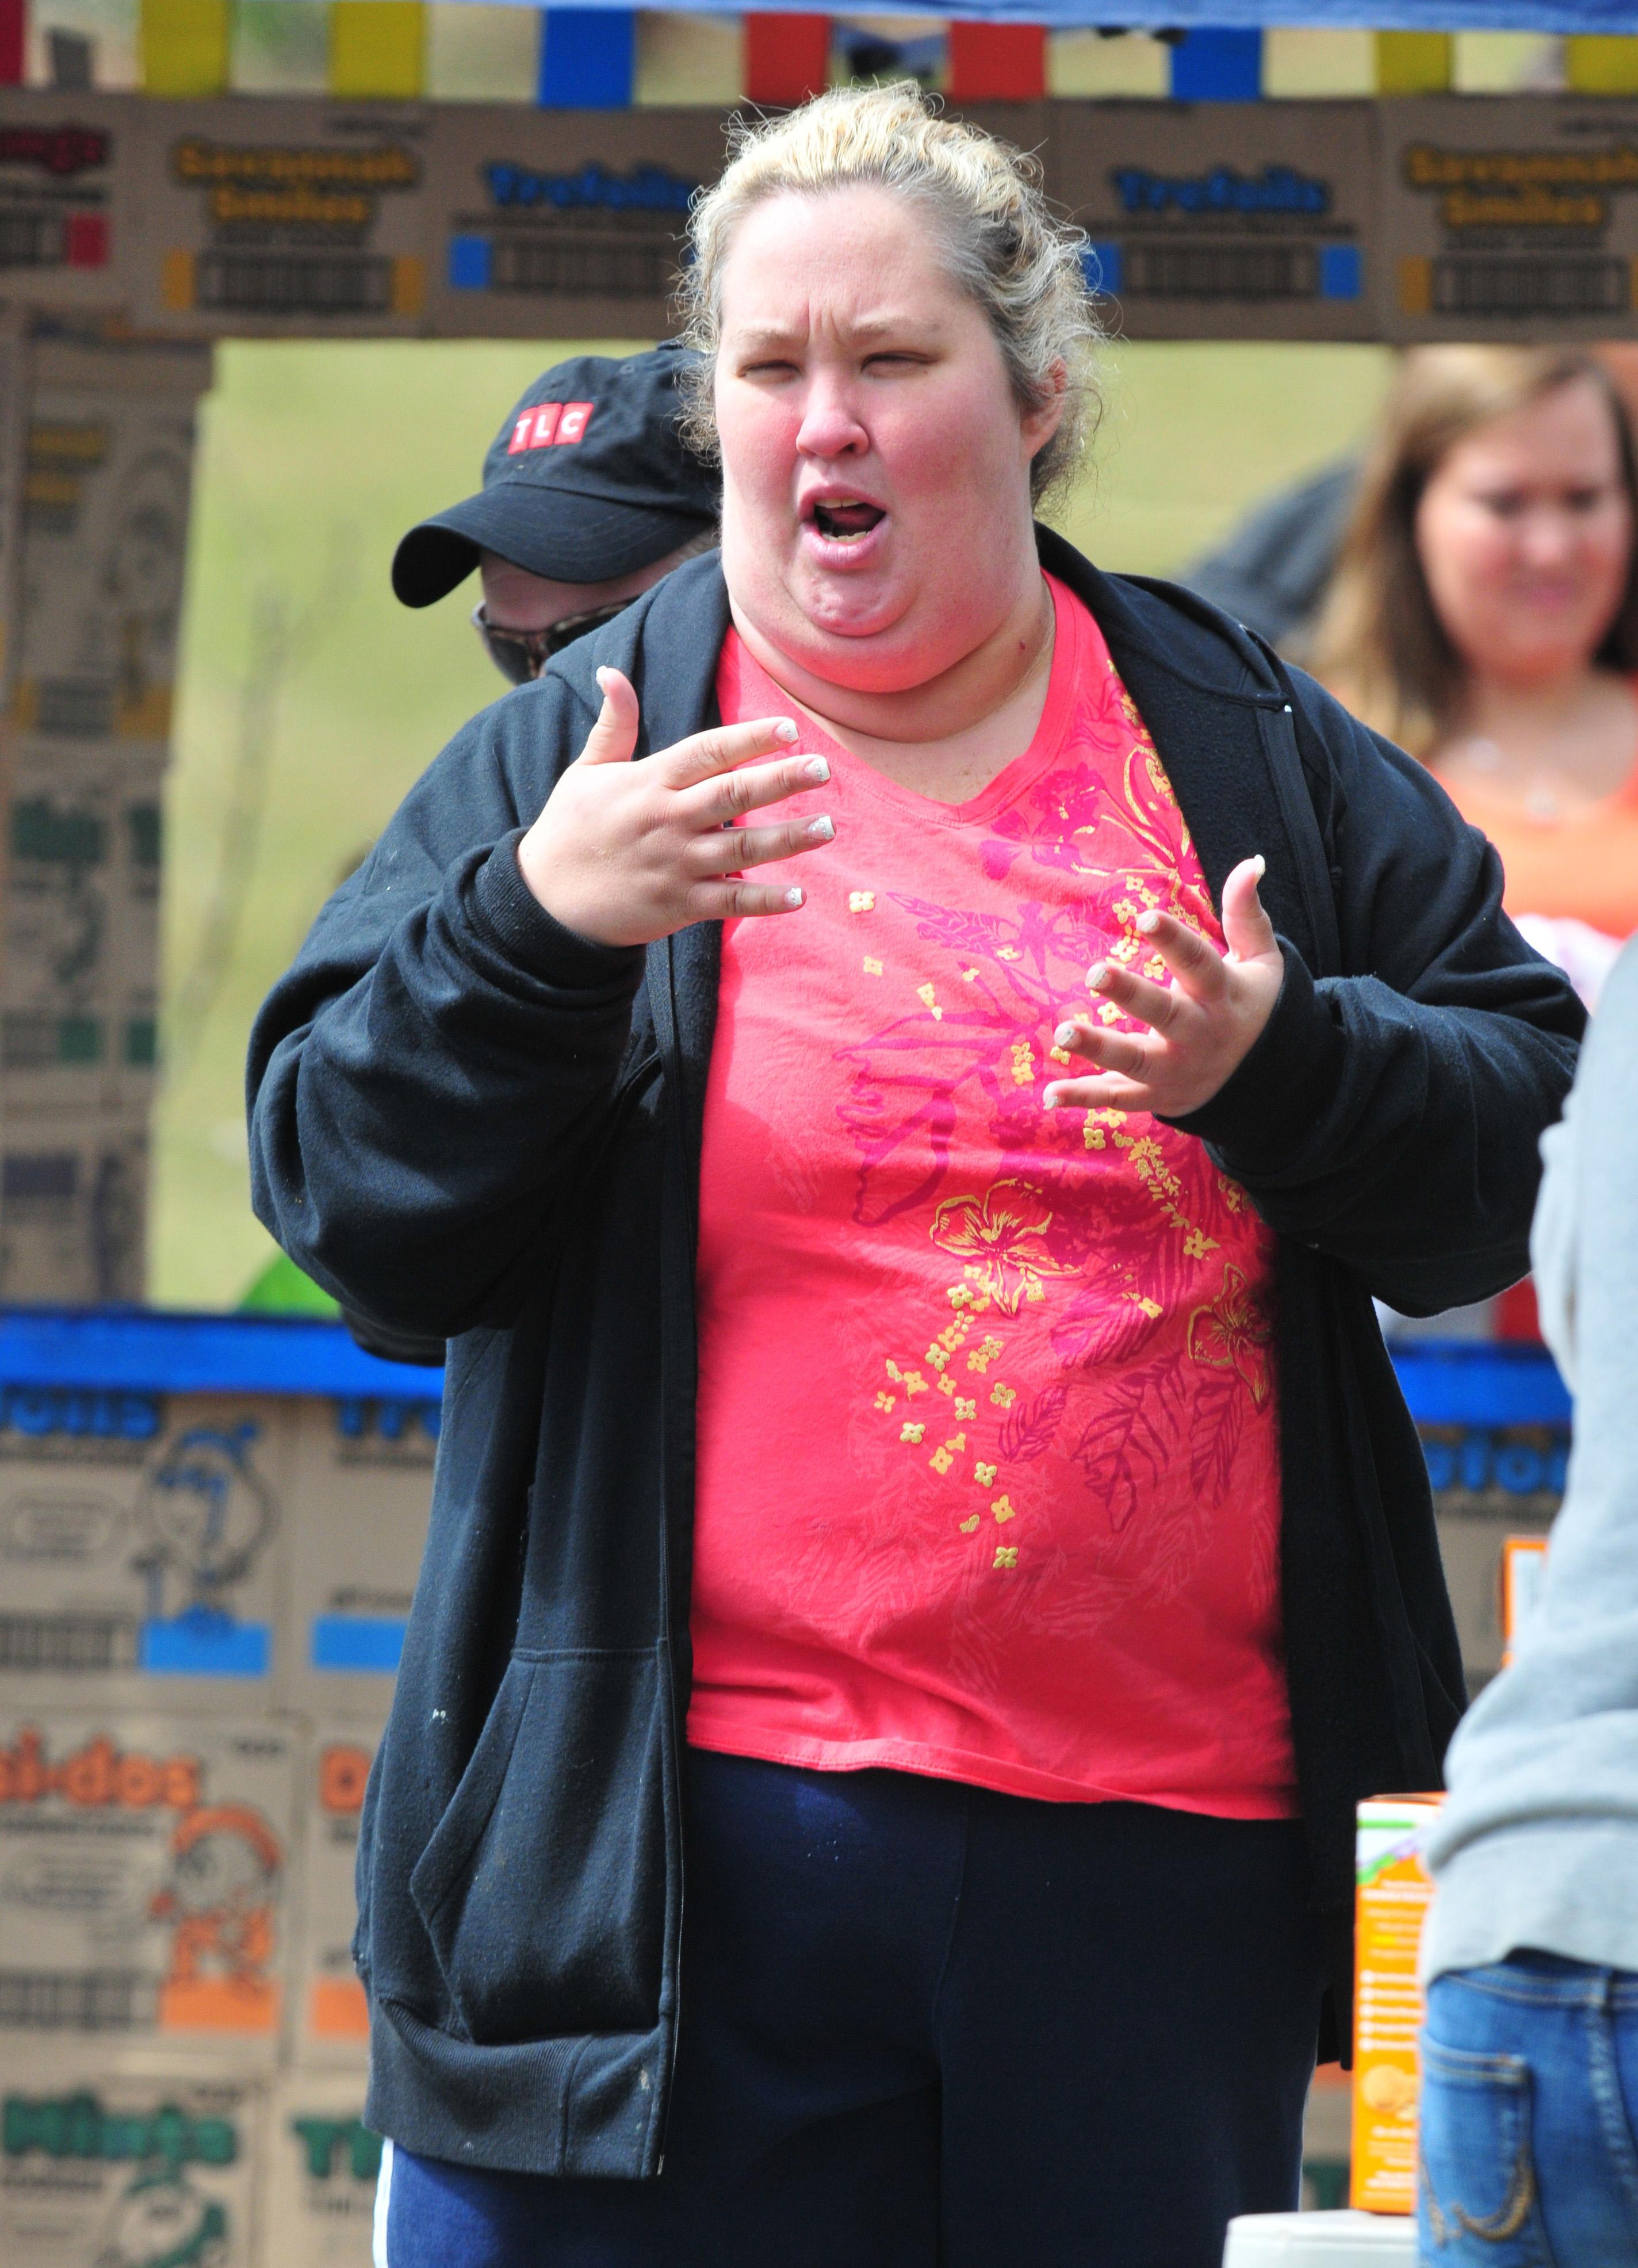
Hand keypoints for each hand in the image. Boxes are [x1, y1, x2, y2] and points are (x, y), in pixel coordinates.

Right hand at [516, 667, 835, 946]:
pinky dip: (765, 901)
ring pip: (742, 849)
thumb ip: (613, 724)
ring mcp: (676, 865)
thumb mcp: (586, 772)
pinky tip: (799, 895)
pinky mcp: (679, 905)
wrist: (545, 902)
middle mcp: (667, 820)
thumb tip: (610, 671)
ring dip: (788, 838)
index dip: (749, 738)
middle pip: (734, 794)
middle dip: (782, 780)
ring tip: (827, 827)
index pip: (708, 752)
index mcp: (649, 783)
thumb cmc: (569, 830)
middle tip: (823, 768)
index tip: (789, 728)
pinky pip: (731, 902)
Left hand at [1043, 857, 1282, 1119]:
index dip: (1173, 941)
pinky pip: (1118, 1099)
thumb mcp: (1261, 960)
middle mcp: (1198, 1034)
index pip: (1198, 964)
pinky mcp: (1157, 1096)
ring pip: (1135, 1061)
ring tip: (1063, 1033)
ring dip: (1098, 1049)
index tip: (1144, 917)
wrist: (1265, 1079)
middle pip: (1164, 1013)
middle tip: (1096, 973)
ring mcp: (1176, 1070)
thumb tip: (1252, 862)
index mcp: (1221, 994)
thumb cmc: (1248, 1004)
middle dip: (1130, 994)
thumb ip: (1246, 915)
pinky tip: (1050, 1094)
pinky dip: (1084, 1098)